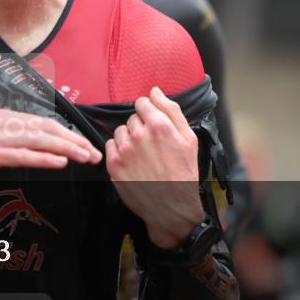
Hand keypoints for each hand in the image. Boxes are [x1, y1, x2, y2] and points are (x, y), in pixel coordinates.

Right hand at [0, 109, 101, 183]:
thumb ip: (7, 140)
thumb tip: (30, 149)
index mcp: (4, 118)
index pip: (44, 123)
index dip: (68, 133)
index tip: (85, 144)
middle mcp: (4, 123)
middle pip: (48, 129)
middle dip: (75, 140)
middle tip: (95, 153)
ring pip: (40, 140)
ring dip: (67, 148)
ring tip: (86, 157)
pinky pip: (22, 155)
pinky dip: (44, 158)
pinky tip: (60, 163)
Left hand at [105, 86, 204, 248]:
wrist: (171, 207)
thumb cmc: (183, 174)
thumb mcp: (188, 139)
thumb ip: (171, 111)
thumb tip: (155, 92)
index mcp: (159, 125)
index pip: (142, 102)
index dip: (148, 111)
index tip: (152, 123)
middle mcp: (139, 135)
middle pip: (132, 117)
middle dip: (140, 126)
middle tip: (152, 144)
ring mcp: (124, 150)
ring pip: (120, 131)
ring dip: (129, 138)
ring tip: (142, 154)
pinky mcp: (113, 164)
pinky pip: (110, 145)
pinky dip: (118, 150)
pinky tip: (132, 161)